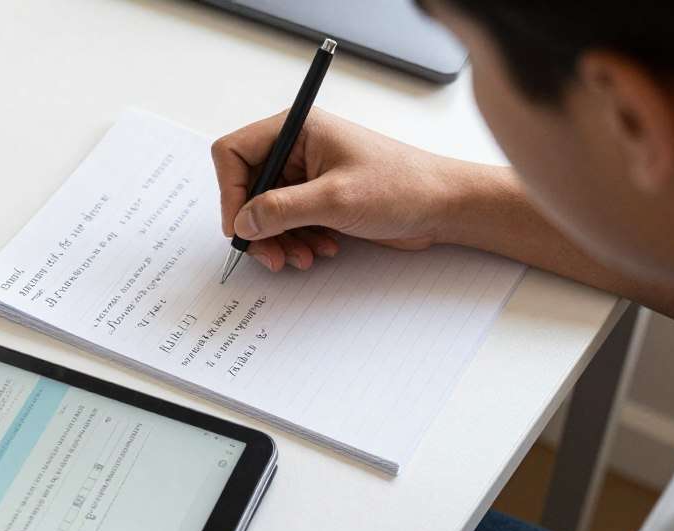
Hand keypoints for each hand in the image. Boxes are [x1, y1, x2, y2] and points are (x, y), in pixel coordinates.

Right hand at [211, 108, 471, 271]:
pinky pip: (289, 224)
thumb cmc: (401, 187)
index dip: (230, 192)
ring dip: (279, 240)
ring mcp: (308, 176)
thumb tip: (242, 222)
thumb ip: (281, 209)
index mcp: (297, 129)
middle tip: (271, 256)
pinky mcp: (320, 200)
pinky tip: (321, 250)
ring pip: (266, 213)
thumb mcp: (335, 199)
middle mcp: (298, 149)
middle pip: (248, 189)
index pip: (234, 153)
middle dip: (258, 227)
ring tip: (303, 258)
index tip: (239, 227)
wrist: (442, 206)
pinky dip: (297, 242)